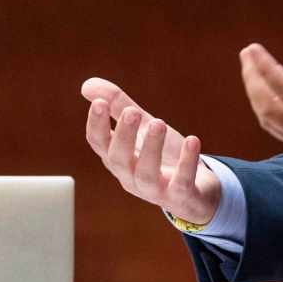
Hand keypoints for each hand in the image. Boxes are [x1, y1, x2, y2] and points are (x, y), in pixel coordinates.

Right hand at [81, 78, 221, 225]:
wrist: (195, 189)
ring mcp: (155, 189)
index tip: (99, 103)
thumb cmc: (162, 155)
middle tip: (131, 112)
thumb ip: (118, 106)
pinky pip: (182, 183)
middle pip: (118, 159)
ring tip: (159, 123)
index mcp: (118, 157)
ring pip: (146, 174)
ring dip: (151, 148)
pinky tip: (192, 140)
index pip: (98, 143)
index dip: (96, 125)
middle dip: (123, 135)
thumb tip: (87, 85)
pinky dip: (187, 163)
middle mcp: (131, 175)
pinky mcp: (181, 196)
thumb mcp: (142, 126)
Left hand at [239, 27, 282, 185]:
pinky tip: (266, 97)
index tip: (254, 49)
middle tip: (246, 54)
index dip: (267, 70)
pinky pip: (281, 132)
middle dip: (253, 80)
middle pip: (272, 109)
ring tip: (250, 71)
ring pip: (273, 123)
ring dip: (256, 96)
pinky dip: (267, 112)